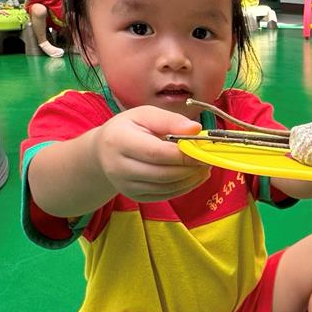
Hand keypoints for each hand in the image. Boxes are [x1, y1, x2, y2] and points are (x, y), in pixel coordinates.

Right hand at [95, 106, 210, 201]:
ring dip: (191, 179)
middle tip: (207, 159)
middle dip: (190, 168)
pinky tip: (195, 176)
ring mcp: (125, 185)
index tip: (202, 150)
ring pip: (166, 188)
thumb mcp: (146, 115)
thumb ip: (171, 120)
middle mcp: (118, 167)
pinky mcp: (135, 196)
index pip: (155, 153)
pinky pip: (165, 195)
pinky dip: (185, 187)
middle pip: (162, 174)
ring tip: (204, 166)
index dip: (182, 154)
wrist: (104, 151)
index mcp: (119, 141)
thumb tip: (196, 129)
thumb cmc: (130, 128)